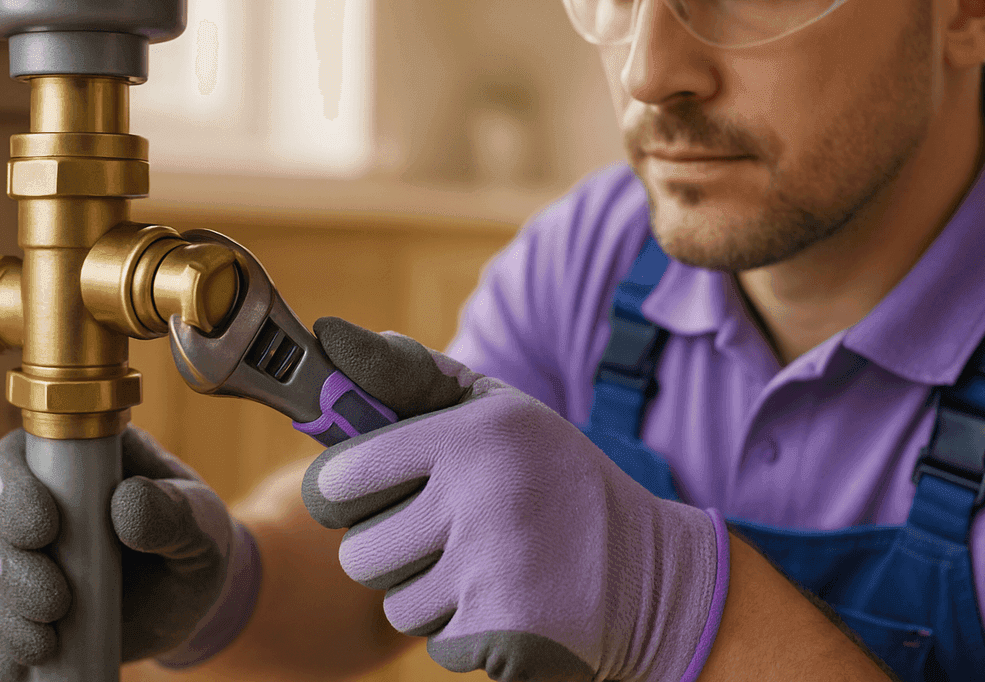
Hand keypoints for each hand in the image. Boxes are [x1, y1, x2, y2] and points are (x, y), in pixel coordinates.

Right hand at [0, 426, 260, 681]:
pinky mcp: (11, 609)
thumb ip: (174, 510)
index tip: (45, 527)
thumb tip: (127, 501)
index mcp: (74, 461)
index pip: (15, 457)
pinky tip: (28, 660)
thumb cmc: (194, 542)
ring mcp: (17, 558)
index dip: (12, 488)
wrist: (189, 602)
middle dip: (5, 563)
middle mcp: (33, 503)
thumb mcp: (201, 522)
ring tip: (48, 638)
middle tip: (54, 599)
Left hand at [302, 320, 729, 681]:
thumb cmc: (553, 478)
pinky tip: (510, 603)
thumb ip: (416, 377)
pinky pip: (438, 644)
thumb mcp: (500, 410)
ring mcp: (494, 570)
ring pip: (396, 605)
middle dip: (391, 554)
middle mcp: (480, 496)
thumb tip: (333, 340)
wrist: (650, 573)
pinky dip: (465, 633)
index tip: (360, 496)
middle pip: (359, 554)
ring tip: (487, 568)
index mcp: (471, 434)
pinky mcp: (506, 632)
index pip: (341, 477)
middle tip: (444, 537)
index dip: (340, 493)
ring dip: (430, 596)